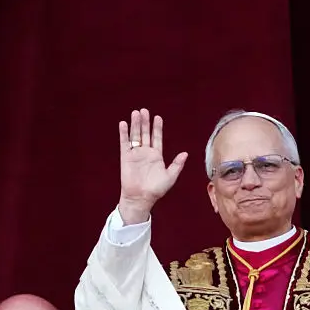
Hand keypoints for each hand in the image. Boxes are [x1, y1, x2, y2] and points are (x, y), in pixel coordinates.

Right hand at [118, 108, 187, 224]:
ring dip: (135, 124)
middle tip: (144, 110)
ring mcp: (135, 154)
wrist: (141, 198)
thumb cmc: (156, 190)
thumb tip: (185, 153)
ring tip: (136, 113)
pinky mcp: (126, 157)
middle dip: (145, 122)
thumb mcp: (170, 176)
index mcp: (156, 156)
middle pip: (145, 133)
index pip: (157, 138)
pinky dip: (124, 133)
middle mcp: (145, 153)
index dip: (157, 128)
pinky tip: (124, 124)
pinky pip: (124, 143)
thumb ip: (177, 164)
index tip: (157, 117)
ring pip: (135, 136)